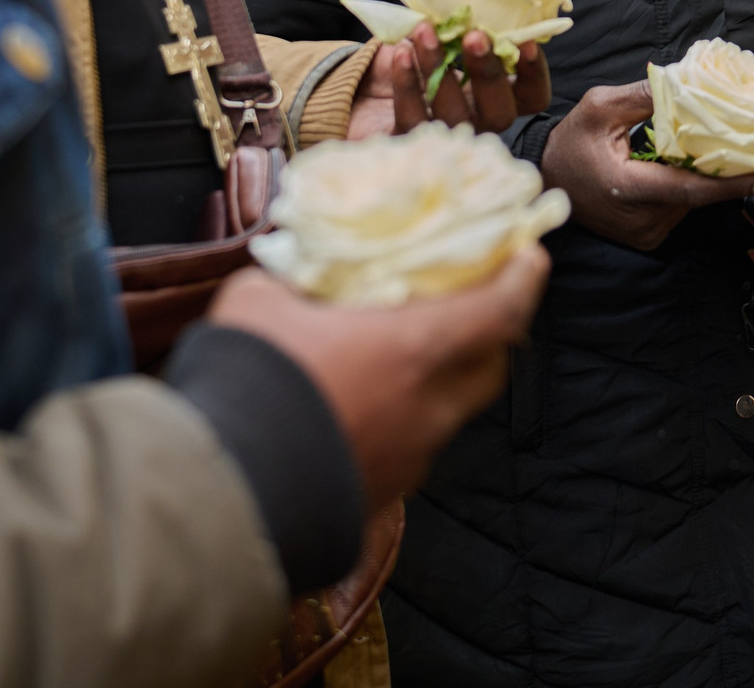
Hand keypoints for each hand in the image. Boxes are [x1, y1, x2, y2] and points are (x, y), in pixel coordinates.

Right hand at [206, 247, 548, 511]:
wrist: (224, 491)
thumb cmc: (252, 380)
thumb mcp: (261, 299)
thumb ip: (290, 280)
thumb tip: (290, 274)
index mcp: (417, 351)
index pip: (502, 311)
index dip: (523, 279)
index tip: (529, 256)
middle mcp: (429, 409)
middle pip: (490, 367)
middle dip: (490, 334)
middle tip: (467, 305)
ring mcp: (409, 460)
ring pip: (448, 413)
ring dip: (437, 383)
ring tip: (398, 361)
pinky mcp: (380, 496)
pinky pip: (408, 449)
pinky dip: (399, 423)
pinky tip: (360, 410)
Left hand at [345, 23, 549, 141]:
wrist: (369, 88)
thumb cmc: (422, 54)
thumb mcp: (446, 37)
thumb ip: (463, 26)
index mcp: (498, 96)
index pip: (533, 97)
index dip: (534, 74)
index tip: (526, 42)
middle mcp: (479, 121)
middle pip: (500, 113)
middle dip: (488, 72)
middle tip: (475, 36)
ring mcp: (446, 136)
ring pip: (454, 115)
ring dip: (439, 69)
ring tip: (425, 31)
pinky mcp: (410, 141)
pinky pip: (412, 118)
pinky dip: (406, 84)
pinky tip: (401, 53)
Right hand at [540, 81, 753, 250]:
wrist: (547, 179)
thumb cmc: (572, 141)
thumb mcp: (600, 107)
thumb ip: (645, 96)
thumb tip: (686, 83)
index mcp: (629, 189)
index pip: (690, 189)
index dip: (730, 183)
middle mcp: (642, 219)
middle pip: (696, 194)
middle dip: (719, 169)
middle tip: (746, 144)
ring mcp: (645, 233)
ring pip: (690, 202)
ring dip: (700, 176)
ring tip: (706, 148)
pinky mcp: (646, 237)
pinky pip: (678, 209)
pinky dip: (685, 187)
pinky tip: (680, 164)